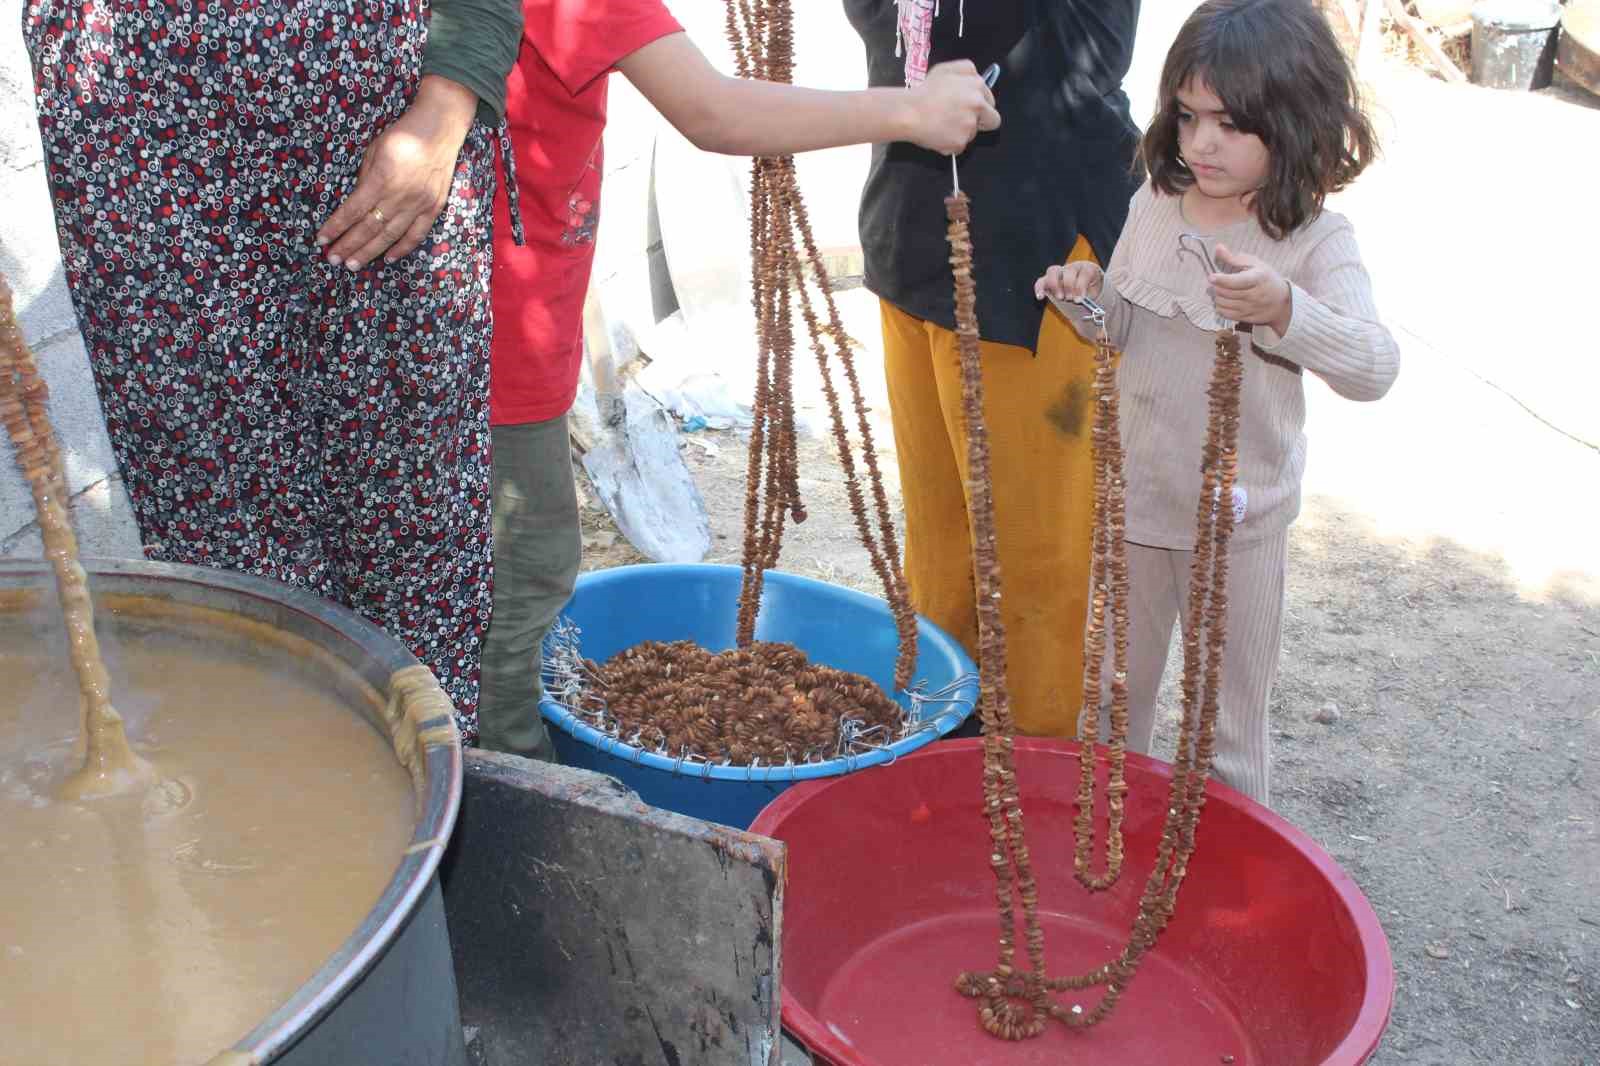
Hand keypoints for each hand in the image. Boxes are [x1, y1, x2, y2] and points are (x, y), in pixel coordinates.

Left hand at [316, 76, 478, 269]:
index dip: (335, 227)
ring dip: (369, 252)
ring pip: (390, 235)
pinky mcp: (433, 207)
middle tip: (332, 260)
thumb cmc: (402, 135)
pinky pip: (416, 234)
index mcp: (381, 179)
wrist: (440, 129)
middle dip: (348, 245)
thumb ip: (364, 179)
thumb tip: (355, 205)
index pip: (353, 210)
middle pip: (369, 227)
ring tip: (352, 265)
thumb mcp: (374, 151)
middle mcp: (400, 195)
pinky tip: (387, 259)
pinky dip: (402, 248)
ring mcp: (419, 204)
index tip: (321, 239)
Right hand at [904, 60, 1000, 155]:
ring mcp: (970, 125)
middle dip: (980, 122)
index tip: (969, 109)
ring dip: (961, 132)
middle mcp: (978, 105)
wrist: (909, 112)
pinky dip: (949, 144)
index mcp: (976, 85)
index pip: (991, 101)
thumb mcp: (946, 69)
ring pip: (972, 134)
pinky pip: (959, 147)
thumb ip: (966, 70)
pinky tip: (937, 135)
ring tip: (941, 125)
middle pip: (992, 121)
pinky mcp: (960, 142)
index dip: (981, 106)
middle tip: (962, 121)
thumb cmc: (925, 90)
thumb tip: (978, 78)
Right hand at [1034, 261, 1102, 302]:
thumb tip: (1079, 301)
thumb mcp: (1095, 294)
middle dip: (1069, 286)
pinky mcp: (1048, 281)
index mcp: (1087, 268)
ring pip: (1053, 271)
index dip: (1081, 286)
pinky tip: (1040, 297)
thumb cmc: (1090, 292)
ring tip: (1060, 297)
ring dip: (1055, 285)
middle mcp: (1072, 267)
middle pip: (1068, 271)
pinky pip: (1041, 282)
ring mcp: (1059, 273)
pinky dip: (1039, 288)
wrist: (1085, 293)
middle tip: (1070, 298)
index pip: (1084, 273)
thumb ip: (1090, 296)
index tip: (1080, 299)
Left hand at [1210, 244, 1292, 333]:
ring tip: (1219, 290)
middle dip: (1216, 286)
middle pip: (1226, 292)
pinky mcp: (1246, 318)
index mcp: (1257, 279)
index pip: (1236, 281)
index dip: (1222, 279)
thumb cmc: (1266, 279)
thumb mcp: (1255, 264)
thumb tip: (1218, 248)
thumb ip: (1234, 258)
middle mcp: (1254, 295)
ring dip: (1217, 296)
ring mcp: (1250, 308)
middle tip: (1215, 282)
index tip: (1211, 276)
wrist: (1282, 302)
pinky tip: (1223, 300)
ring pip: (1223, 303)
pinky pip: (1226, 314)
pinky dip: (1220, 306)